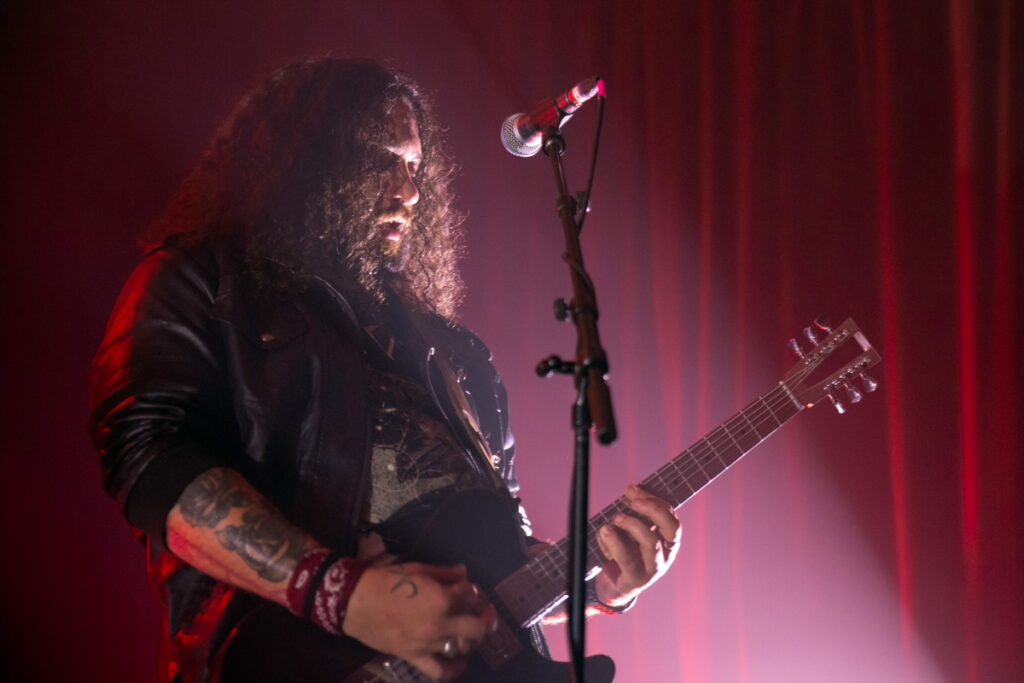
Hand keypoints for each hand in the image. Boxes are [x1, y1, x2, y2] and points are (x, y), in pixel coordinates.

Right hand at [342, 562, 496, 680]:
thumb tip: (464, 573)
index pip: (470, 594)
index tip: (469, 587)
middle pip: (477, 627)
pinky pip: (439, 670)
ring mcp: (429, 643)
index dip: (472, 589)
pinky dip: (454, 669)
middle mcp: (441, 624)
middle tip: (485, 611)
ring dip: (472, 638)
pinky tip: (462, 662)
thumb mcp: (417, 569)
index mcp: (442, 598)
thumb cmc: (386, 581)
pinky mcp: (415, 656)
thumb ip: (444, 572)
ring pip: (463, 647)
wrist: (356, 602)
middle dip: (486, 618)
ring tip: (472, 630)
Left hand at [594, 484, 680, 607]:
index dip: (653, 500)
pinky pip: (627, 560)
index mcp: (669, 539)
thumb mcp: (632, 530)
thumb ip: (634, 511)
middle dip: (653, 510)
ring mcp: (653, 568)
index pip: (670, 515)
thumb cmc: (627, 551)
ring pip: (651, 543)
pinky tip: (604, 532)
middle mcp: (666, 553)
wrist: (617, 585)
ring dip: (633, 525)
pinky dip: (615, 543)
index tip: (631, 490)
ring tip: (616, 518)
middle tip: (632, 502)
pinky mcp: (636, 580)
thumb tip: (631, 489)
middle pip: (672, 528)